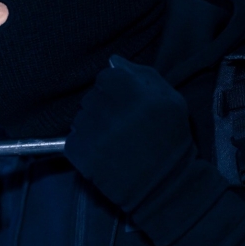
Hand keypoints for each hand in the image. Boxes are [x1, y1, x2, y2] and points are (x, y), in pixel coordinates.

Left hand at [65, 56, 194, 211]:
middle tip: (125, 128)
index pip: (106, 77)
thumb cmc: (171, 140)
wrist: (164, 185)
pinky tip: (105, 154)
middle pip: (92, 97)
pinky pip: (73, 138)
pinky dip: (85, 145)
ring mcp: (88, 129)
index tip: (130, 107)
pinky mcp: (77, 150)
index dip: (118, 92)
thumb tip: (113, 60)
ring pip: (81, 117)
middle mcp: (106, 106)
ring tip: (116, 143)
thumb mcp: (171, 100)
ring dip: (93, 126)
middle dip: (105, 108)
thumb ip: (142, 74)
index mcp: (129, 89)